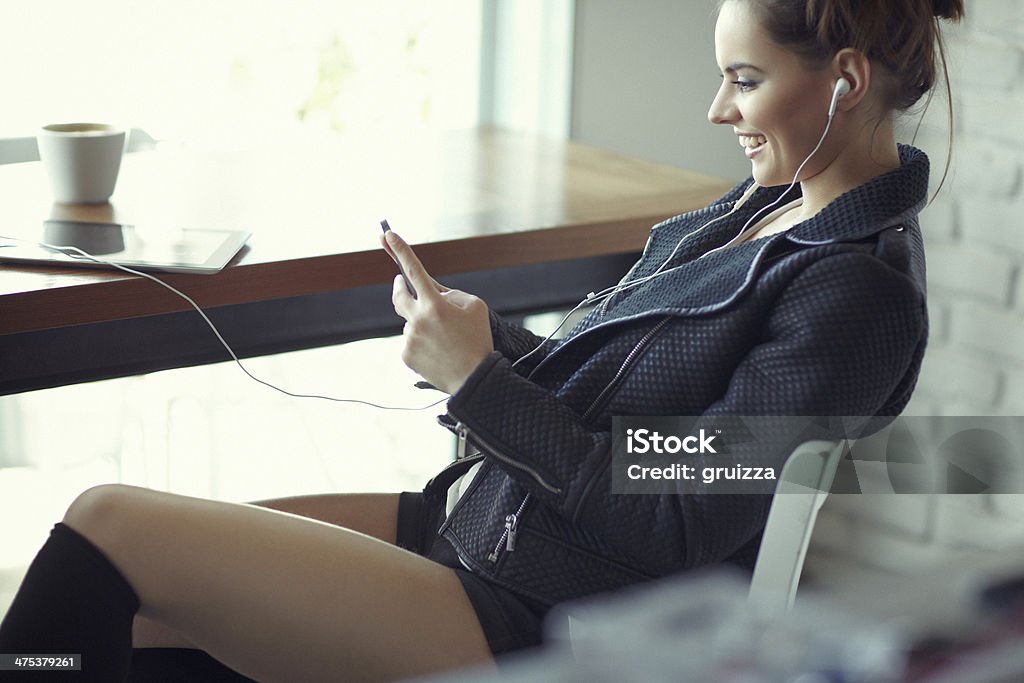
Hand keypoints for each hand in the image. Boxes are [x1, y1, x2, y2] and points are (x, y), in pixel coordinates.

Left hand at [383, 230, 493, 393]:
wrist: (474, 378)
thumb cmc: (478, 340)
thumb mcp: (475, 307)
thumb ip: (450, 294)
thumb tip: (432, 293)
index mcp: (435, 304)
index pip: (413, 270)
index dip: (400, 249)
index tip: (388, 233)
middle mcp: (417, 319)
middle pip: (398, 295)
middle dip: (399, 286)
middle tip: (402, 283)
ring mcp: (409, 338)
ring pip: (410, 322)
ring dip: (422, 322)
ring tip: (445, 338)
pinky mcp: (406, 355)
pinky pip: (411, 340)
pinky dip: (422, 341)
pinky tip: (439, 351)